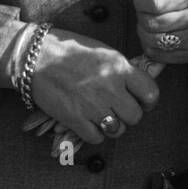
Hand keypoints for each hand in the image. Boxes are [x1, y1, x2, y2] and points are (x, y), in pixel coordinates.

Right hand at [29, 28, 160, 143]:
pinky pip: (96, 138)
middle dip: (128, 115)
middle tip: (118, 109)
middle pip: (135, 116)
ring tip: (101, 115)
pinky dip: (94, 133)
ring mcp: (93, 105)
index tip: (141, 102)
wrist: (36, 56)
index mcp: (119, 67)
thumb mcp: (103, 52)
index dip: (148, 101)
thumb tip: (137, 86)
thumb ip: (122, 69)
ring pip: (117, 130)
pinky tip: (87, 122)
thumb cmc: (70, 49)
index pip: (151, 93)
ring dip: (112, 126)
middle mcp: (110, 88)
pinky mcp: (75, 119)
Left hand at [127, 0, 187, 63]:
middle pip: (153, 24)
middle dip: (140, 16)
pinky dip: (150, 46)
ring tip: (147, 24)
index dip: (140, 1)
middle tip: (143, 11)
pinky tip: (154, 36)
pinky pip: (159, 55)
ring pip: (154, 41)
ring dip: (143, 32)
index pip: (156, 3)